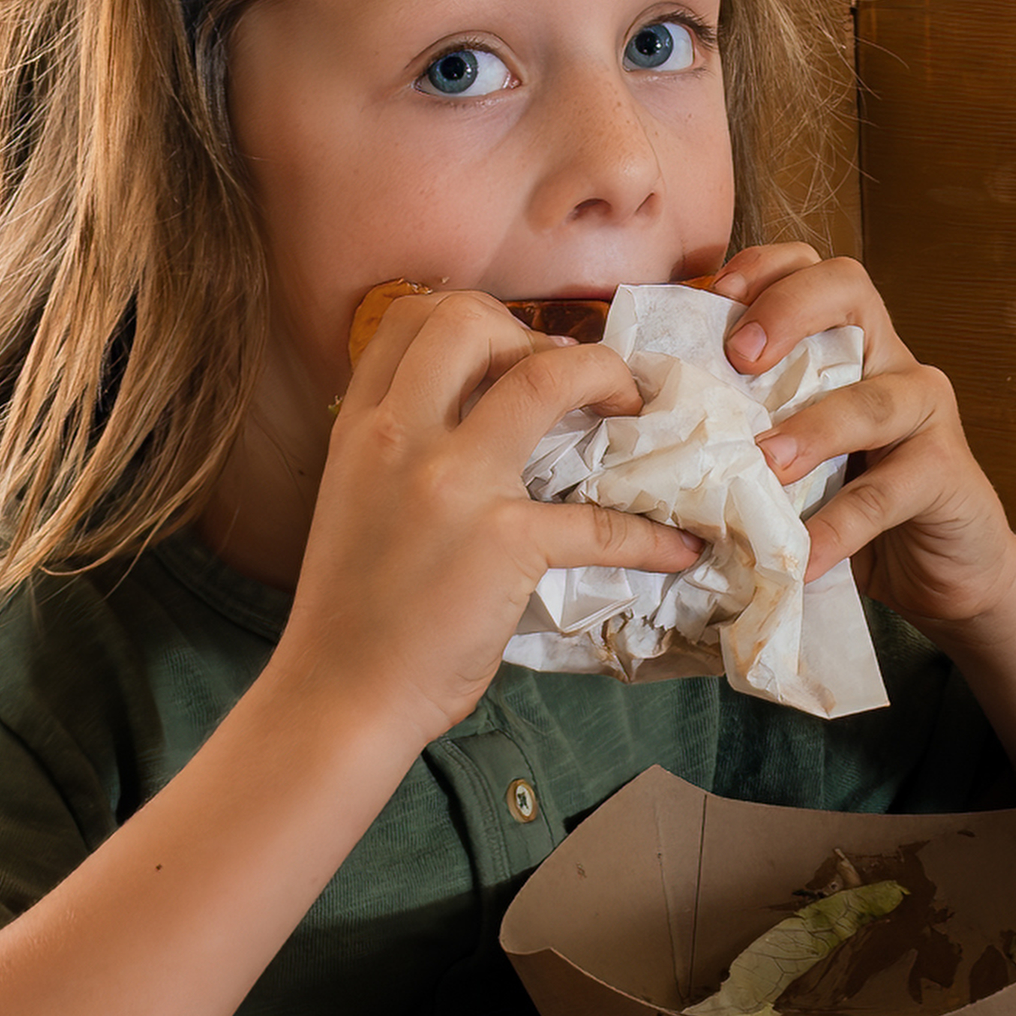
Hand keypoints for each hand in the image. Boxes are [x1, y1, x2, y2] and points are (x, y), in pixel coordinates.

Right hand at [276, 291, 702, 752]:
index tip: (513, 352)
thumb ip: (395, 452)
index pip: (408, 319)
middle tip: (569, 379)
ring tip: (634, 407)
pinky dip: (651, 535)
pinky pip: (600, 520)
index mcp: (360, 428)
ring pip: (545, 378)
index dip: (474, 319)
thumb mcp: (351, 501)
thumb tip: (472, 426)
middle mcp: (400, 437)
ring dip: (607, 378)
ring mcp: (452, 483)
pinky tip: (678, 550)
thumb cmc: (348, 613)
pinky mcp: (504, 541)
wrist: (336, 696)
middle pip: (471, 321)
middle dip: (534, 334)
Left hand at [709, 243, 1014, 633]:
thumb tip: (653, 423)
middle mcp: (889, 361)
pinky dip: (839, 527)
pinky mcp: (946, 475)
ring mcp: (924, 415)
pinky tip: (802, 556)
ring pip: (873, 398)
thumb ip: (747, 424)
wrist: (939, 570)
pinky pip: (887, 493)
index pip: (811, 268)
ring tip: (767, 463)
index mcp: (848, 343)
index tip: (713, 293)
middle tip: (740, 358)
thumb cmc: (847, 501)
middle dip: (790, 309)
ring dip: (814, 427)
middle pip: (850, 290)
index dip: (764, 267)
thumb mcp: (791, 452)